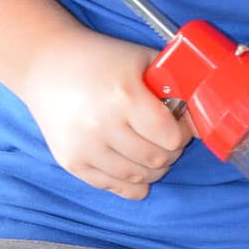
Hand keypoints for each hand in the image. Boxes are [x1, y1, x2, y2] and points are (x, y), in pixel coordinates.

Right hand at [19, 30, 193, 198]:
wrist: (46, 65)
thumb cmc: (101, 60)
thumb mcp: (142, 60)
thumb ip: (176, 85)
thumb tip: (201, 119)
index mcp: (124, 97)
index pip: (171, 137)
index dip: (182, 134)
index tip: (177, 125)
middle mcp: (103, 125)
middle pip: (158, 160)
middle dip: (170, 151)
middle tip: (163, 137)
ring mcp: (85, 147)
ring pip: (139, 177)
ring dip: (153, 168)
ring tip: (149, 149)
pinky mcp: (71, 162)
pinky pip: (114, 187)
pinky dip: (132, 183)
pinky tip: (135, 167)